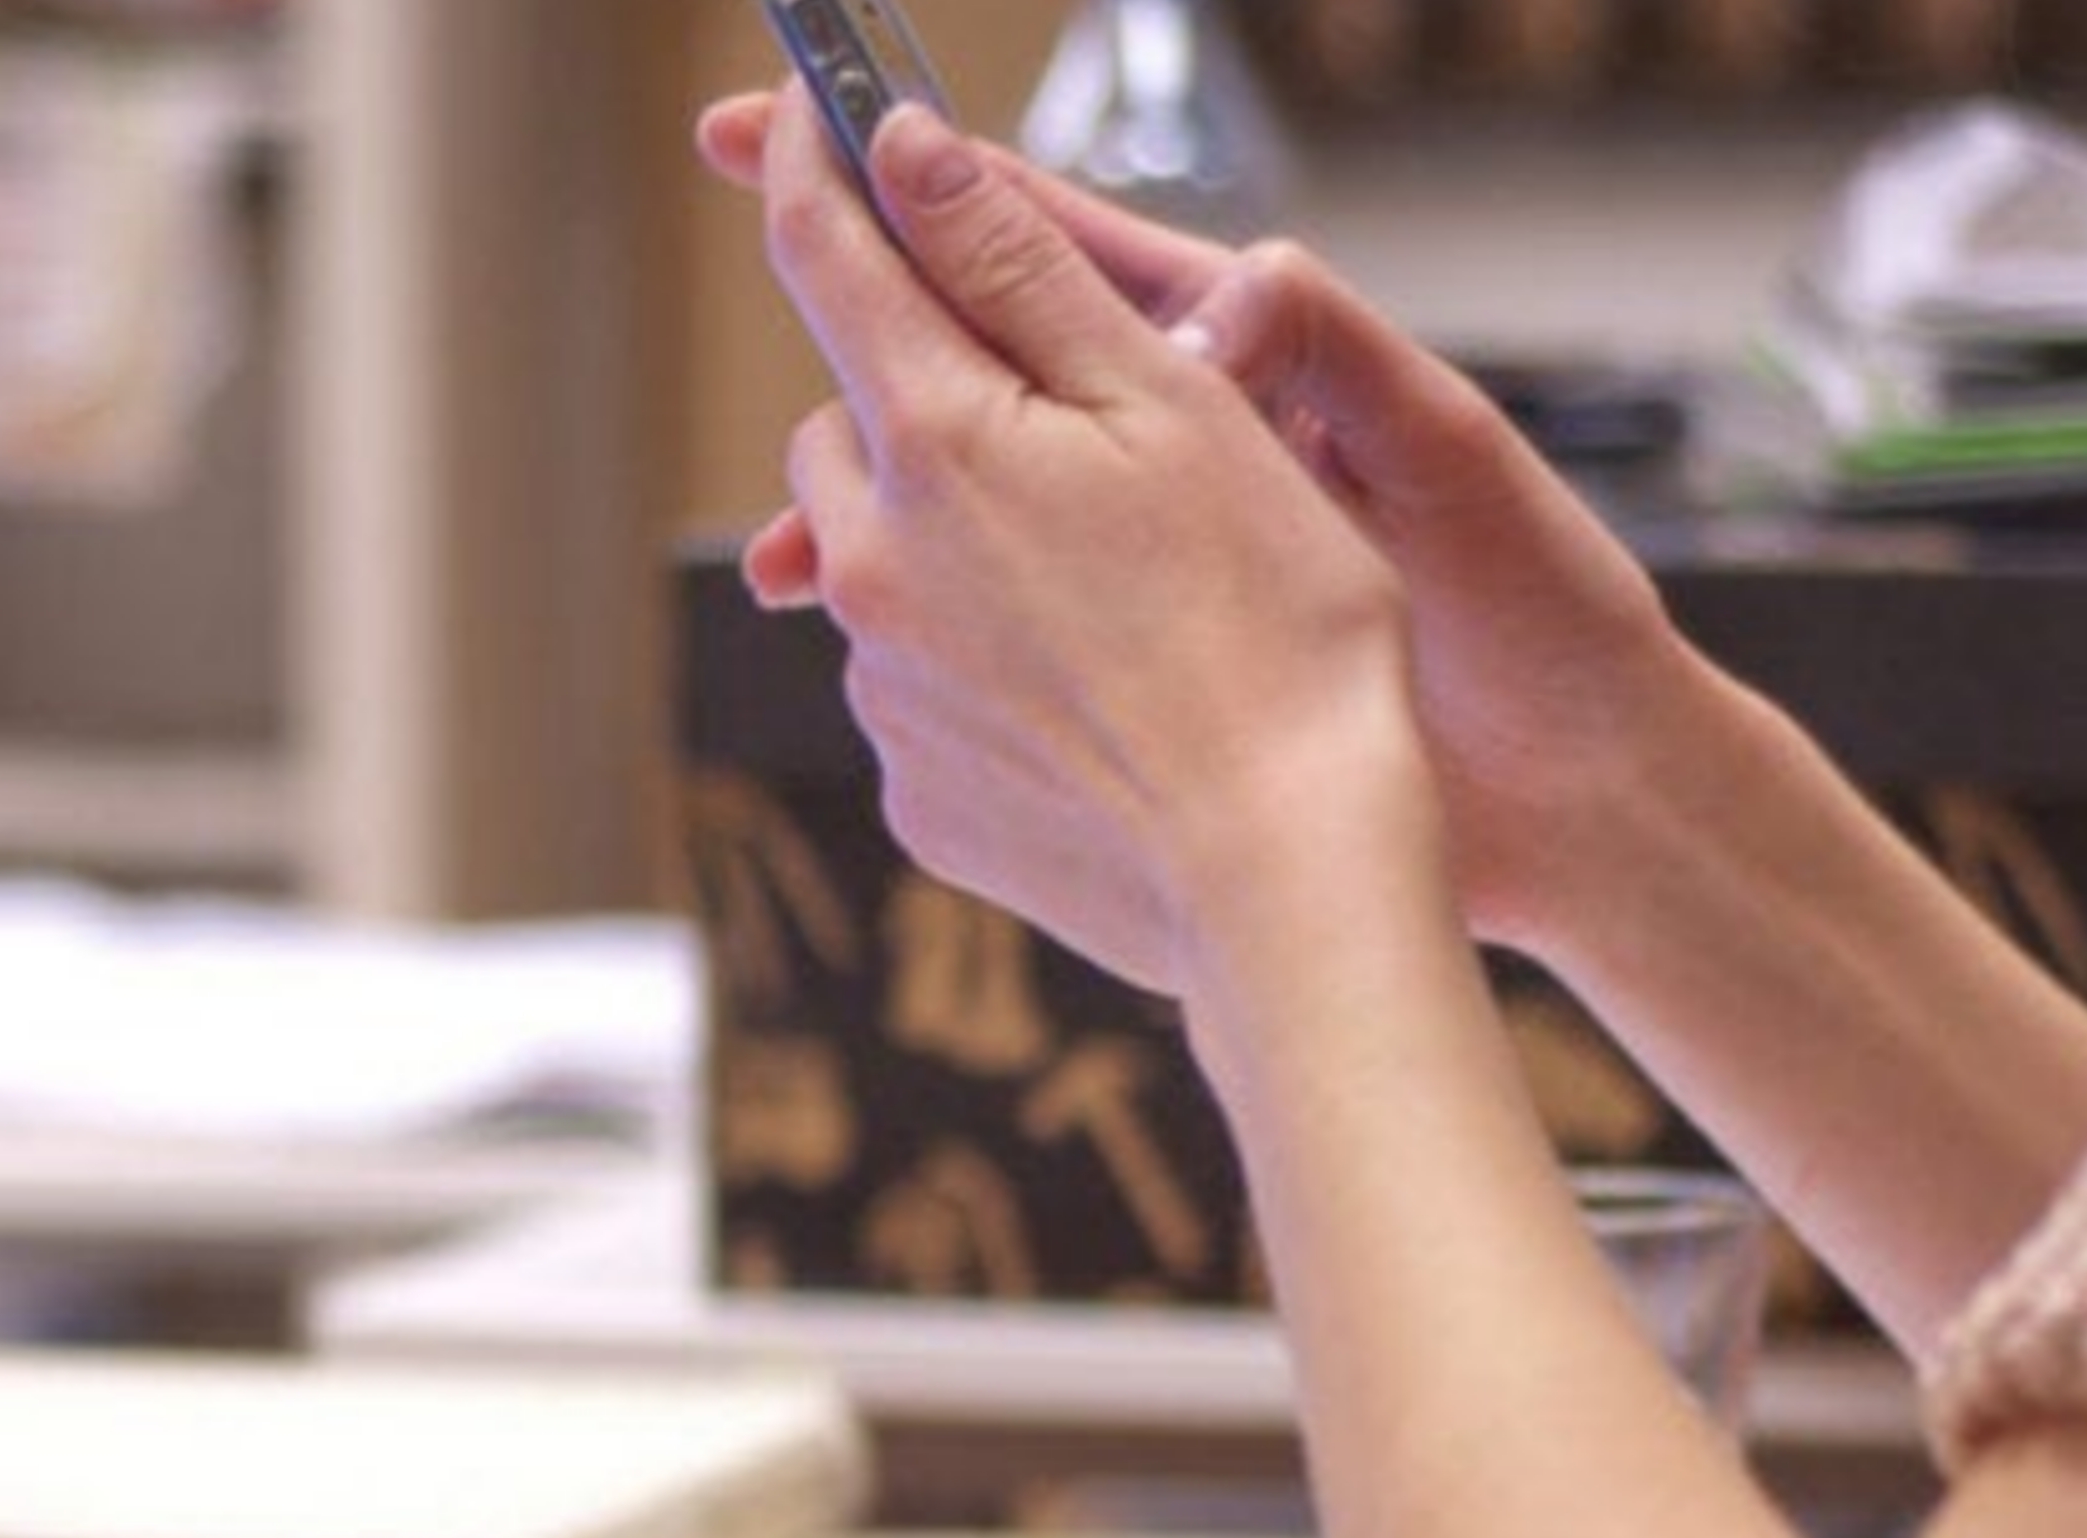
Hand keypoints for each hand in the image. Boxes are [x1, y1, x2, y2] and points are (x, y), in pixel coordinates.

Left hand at [699, 92, 1705, 963]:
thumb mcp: (1168, 405)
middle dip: (921, 393)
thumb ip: (1014, 268)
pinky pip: (925, 688)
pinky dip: (989, 664)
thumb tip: (902, 151)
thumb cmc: (1275, 635)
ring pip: (885, 563)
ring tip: (1112, 585)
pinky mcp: (917, 797)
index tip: (799, 107)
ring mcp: (886, 693)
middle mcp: (871, 569)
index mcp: (934, 445)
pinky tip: (1103, 691)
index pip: (826, 254)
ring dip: (961, 540)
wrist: (1288, 881)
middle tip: (1060, 416)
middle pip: (849, 423)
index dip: (807, 158)